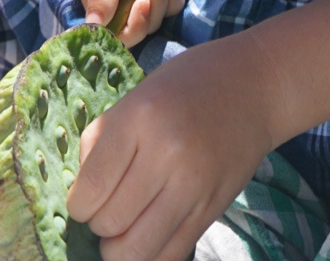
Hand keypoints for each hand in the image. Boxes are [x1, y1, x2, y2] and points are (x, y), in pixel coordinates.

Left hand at [68, 35, 272, 260]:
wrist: (253, 87)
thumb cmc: (185, 85)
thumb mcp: (135, 96)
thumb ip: (101, 141)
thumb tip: (79, 196)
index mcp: (140, 117)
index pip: (91, 187)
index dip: (77, 204)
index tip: (83, 199)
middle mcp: (167, 153)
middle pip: (110, 223)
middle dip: (97, 226)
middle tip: (104, 209)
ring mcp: (194, 186)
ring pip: (136, 251)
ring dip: (118, 249)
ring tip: (121, 230)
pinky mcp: (212, 210)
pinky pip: (169, 255)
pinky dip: (148, 255)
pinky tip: (144, 236)